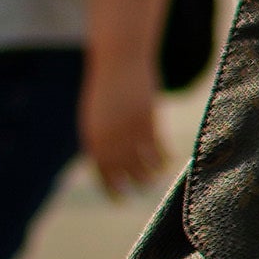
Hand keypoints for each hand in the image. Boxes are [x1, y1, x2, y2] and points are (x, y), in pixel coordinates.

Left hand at [82, 67, 169, 196]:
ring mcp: (128, 128)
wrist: (119, 59)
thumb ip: (103, 136)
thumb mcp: (97, 113)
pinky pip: (156, 146)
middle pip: (121, 169)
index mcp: (93, 134)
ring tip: (153, 180)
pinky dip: (161, 157)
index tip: (119, 199)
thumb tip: (111, 157)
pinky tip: (166, 162)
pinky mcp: (147, 119)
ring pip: (140, 161)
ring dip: (148, 174)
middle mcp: (109, 135)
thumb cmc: (107, 86)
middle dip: (130, 183)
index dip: (110, 186)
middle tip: (139, 193)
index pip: (101, 168)